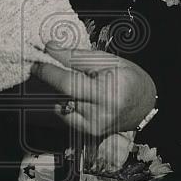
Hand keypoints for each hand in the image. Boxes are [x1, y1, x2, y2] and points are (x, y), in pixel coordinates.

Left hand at [31, 43, 155, 136]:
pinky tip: (75, 94)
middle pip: (61, 94)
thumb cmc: (127, 77)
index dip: (49, 71)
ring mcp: (92, 126)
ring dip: (57, 90)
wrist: (144, 104)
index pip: (68, 83)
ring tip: (70, 79)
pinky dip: (64, 101)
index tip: (37, 59)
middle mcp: (99, 114)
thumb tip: (50, 48)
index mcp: (107, 93)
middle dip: (50, 77)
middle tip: (44, 64)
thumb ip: (77, 57)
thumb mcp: (107, 60)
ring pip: (60, 103)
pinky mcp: (88, 132)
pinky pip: (65, 114)